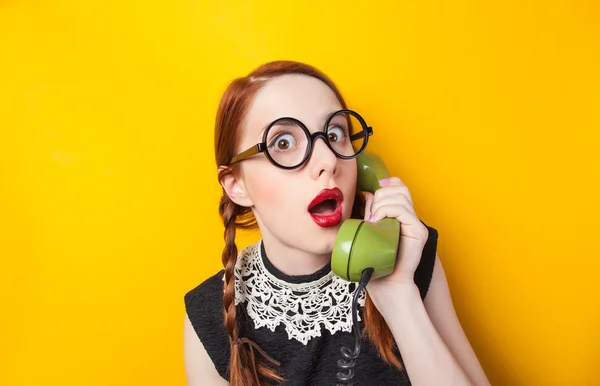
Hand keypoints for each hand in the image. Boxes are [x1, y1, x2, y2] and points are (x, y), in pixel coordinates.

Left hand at [363, 177, 428, 295]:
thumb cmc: (377, 262)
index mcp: (399, 216)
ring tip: (373, 220)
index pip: (400, 188)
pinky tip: (377, 221)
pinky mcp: (418, 232)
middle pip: (400, 188)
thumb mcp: (370, 230)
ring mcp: (415, 224)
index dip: (389, 183)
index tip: (376, 187)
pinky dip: (387, 211)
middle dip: (381, 194)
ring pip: (400, 196)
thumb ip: (372, 212)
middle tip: (371, 214)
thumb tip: (368, 194)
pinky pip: (403, 210)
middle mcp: (410, 218)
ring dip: (382, 203)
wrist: (386, 284)